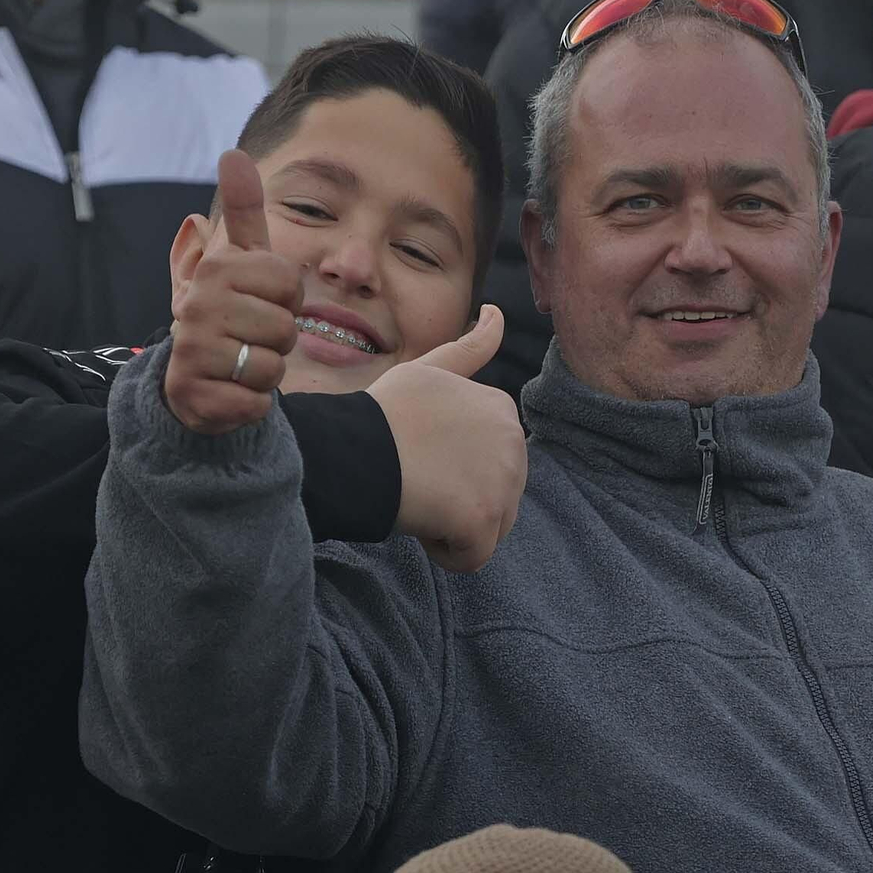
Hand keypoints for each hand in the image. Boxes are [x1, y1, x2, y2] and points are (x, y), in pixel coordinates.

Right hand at [164, 149, 300, 435]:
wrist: (192, 378)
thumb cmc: (228, 312)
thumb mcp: (237, 261)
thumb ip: (242, 212)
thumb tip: (234, 154)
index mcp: (216, 269)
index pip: (289, 283)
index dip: (286, 300)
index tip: (260, 302)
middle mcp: (198, 305)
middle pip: (285, 327)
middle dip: (278, 340)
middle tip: (249, 337)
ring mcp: (194, 352)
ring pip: (273, 367)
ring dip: (266, 372)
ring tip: (240, 362)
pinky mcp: (199, 396)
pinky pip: (257, 403)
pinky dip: (252, 404)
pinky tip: (231, 391)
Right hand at [368, 306, 527, 572]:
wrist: (357, 450)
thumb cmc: (383, 414)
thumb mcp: (429, 369)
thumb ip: (469, 348)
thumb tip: (498, 314)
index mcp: (502, 408)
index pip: (485, 460)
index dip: (448, 465)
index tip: (417, 454)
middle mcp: (514, 442)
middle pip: (492, 495)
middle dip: (455, 497)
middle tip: (415, 478)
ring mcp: (503, 482)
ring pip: (486, 528)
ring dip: (452, 526)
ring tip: (419, 499)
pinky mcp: (485, 519)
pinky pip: (474, 557)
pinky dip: (447, 554)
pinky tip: (423, 526)